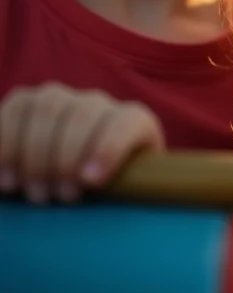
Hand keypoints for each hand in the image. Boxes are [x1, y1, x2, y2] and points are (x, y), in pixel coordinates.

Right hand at [0, 83, 164, 203]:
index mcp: (133, 121)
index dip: (110, 147)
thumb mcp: (127, 190)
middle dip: (66, 159)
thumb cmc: (105, 190)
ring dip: (34, 153)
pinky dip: (6, 144)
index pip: (128, 123)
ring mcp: (61, 99)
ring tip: (31, 193)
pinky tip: (7, 181)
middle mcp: (98, 104)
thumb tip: (138, 215)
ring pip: (47, 108)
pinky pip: (14, 110)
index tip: (91, 182)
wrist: (78, 174)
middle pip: (83, 116)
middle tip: (59, 198)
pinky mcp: (25, 102)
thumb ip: (132, 190)